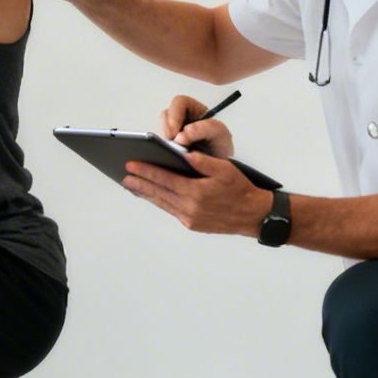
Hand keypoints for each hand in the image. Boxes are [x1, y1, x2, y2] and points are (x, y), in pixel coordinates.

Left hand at [124, 149, 269, 236]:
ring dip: (146, 193)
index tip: (131, 164)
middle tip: (124, 174)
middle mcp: (190, 207)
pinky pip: (170, 210)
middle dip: (140, 182)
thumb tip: (183, 153)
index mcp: (196, 191)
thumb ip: (202, 161)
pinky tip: (152, 195)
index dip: (146, 171)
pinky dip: (159, 201)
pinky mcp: (192, 224)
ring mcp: (189, 218)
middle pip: (158, 192)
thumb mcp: (225, 169)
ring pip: (162, 203)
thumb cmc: (240, 189)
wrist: (253, 215)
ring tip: (132, 184)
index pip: (164, 179)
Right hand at [162, 94, 235, 157]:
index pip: (180, 102)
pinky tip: (170, 156)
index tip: (175, 132)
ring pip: (161, 129)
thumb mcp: (220, 135)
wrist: (219, 169)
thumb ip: (206, 129)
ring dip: (165, 140)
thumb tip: (183, 134)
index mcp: (196, 111)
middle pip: (167, 115)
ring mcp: (175, 132)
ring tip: (174, 151)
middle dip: (168, 129)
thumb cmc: (222, 149)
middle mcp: (183, 119)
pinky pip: (159, 143)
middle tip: (173, 143)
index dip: (174, 114)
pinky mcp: (169, 145)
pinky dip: (162, 148)